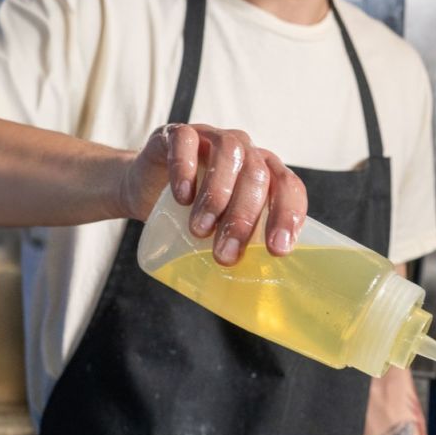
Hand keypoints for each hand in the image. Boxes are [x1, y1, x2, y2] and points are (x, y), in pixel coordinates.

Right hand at [121, 123, 306, 263]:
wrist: (146, 190)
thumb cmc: (193, 214)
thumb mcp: (221, 230)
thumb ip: (241, 247)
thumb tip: (254, 300)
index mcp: (266, 174)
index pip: (289, 188)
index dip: (288, 216)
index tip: (278, 250)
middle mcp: (246, 151)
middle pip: (258, 175)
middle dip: (243, 218)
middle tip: (224, 255)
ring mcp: (213, 137)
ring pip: (229, 154)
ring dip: (217, 195)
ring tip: (199, 230)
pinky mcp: (178, 133)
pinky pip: (186, 141)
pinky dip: (185, 169)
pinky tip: (181, 197)